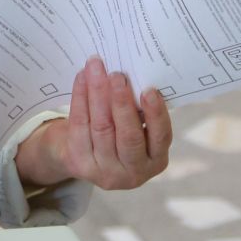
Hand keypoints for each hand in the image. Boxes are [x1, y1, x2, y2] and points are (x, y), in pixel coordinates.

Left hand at [14, 55, 171, 192]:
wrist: (83, 157)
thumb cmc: (119, 135)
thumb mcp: (138, 130)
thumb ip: (141, 111)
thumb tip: (134, 76)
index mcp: (156, 160)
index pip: (160, 137)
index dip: (156, 114)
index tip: (149, 90)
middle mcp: (133, 172)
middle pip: (128, 136)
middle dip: (122, 103)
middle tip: (117, 76)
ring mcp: (105, 171)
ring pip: (101, 128)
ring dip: (98, 93)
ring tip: (96, 68)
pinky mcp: (81, 164)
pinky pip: (79, 125)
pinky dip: (80, 98)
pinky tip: (82, 78)